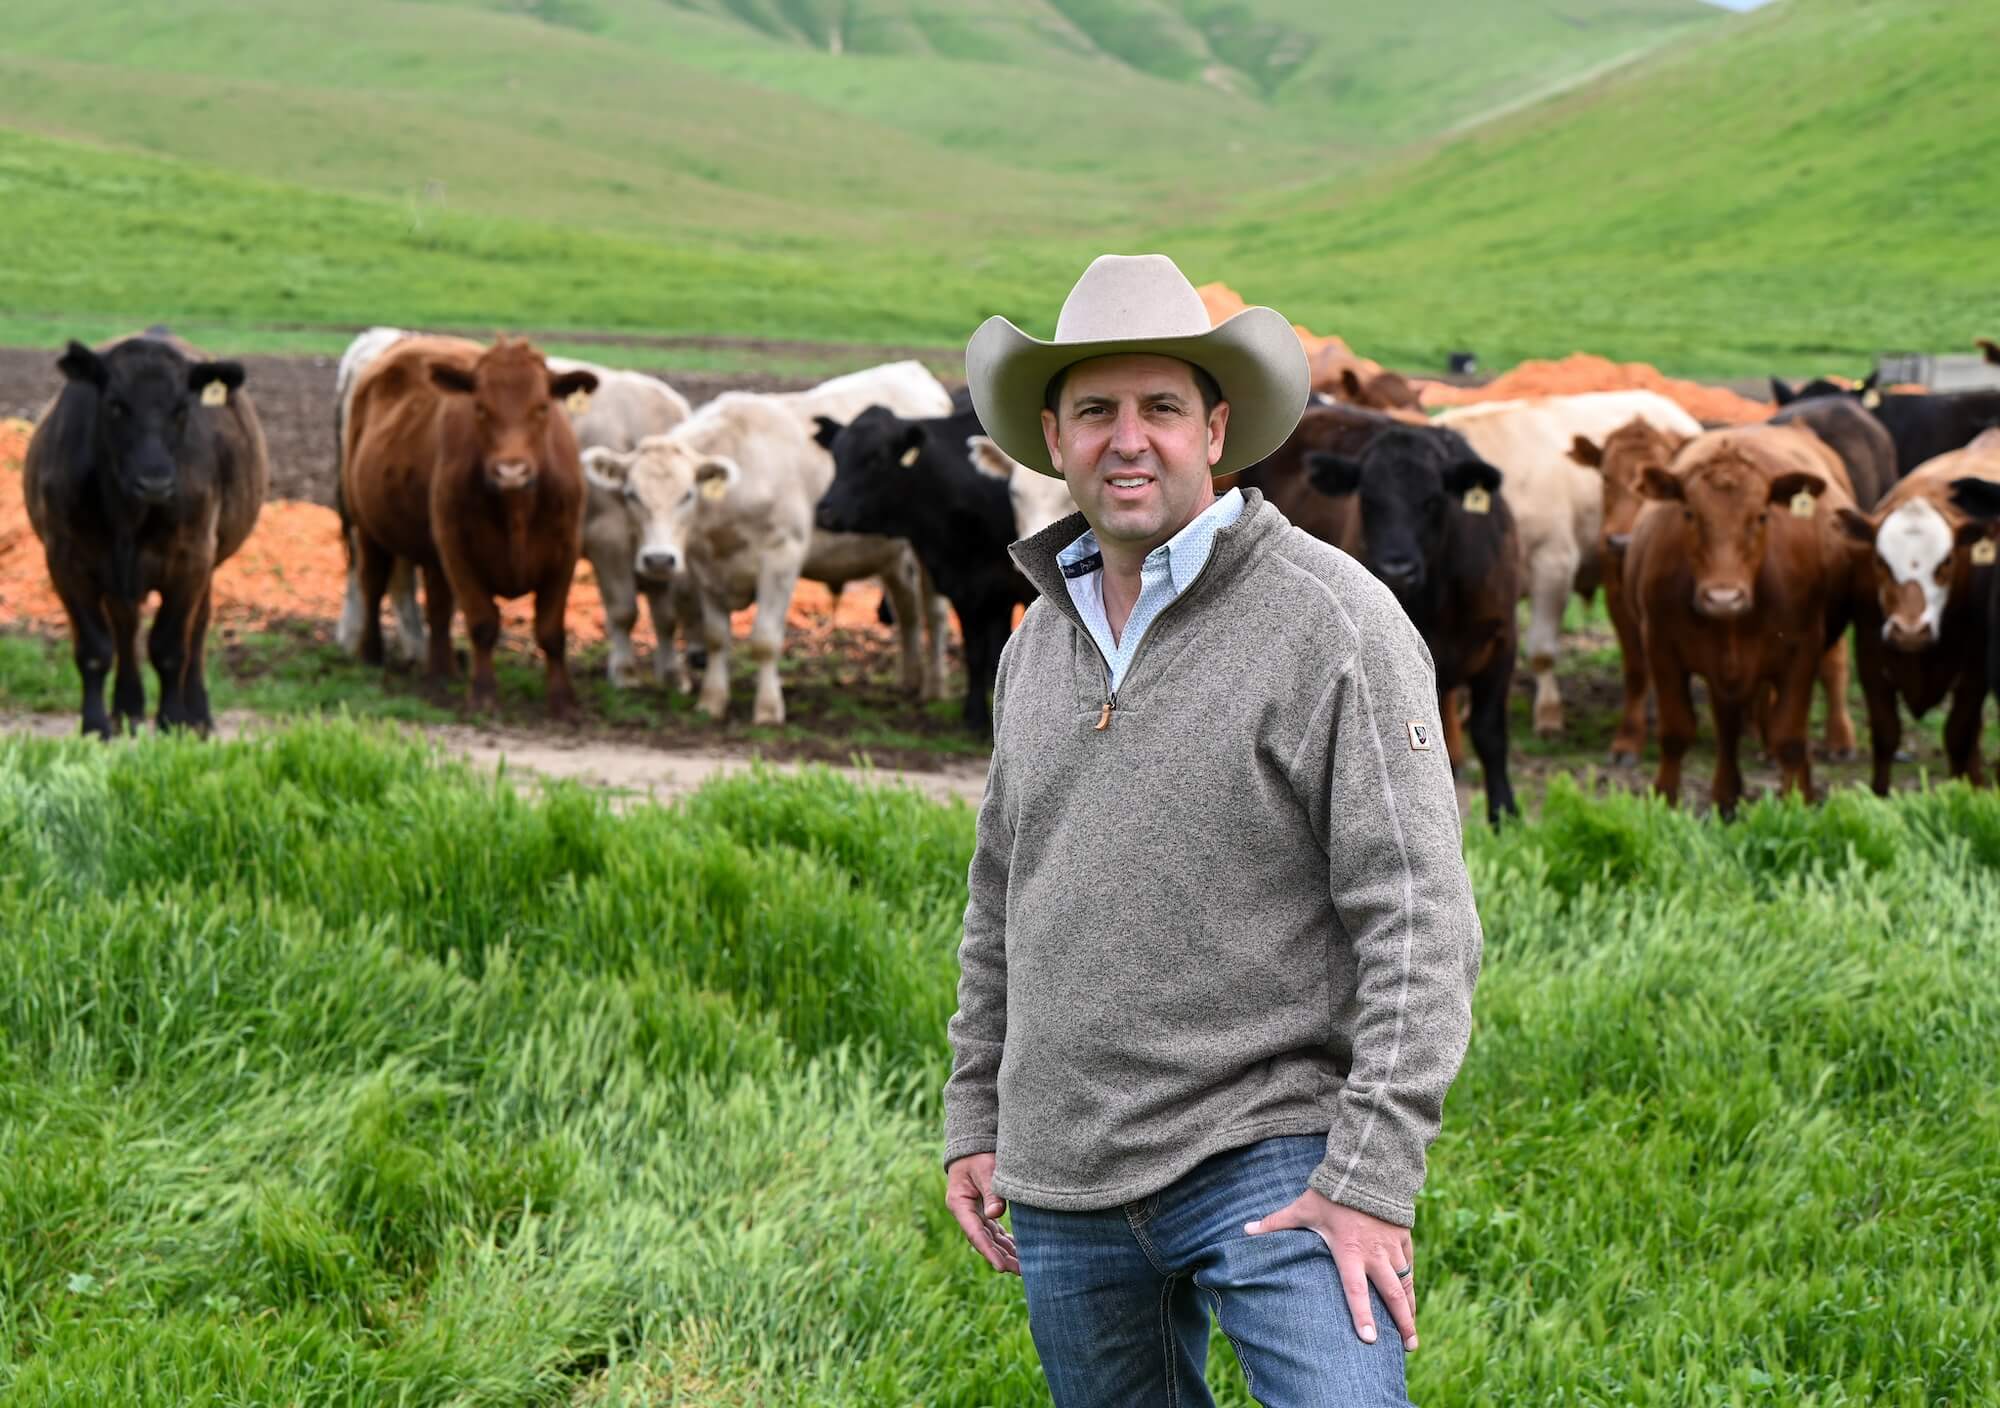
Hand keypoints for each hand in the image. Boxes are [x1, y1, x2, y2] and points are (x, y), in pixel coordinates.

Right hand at [946, 1153, 1018, 1274]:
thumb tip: (996, 1215)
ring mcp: (973, 1213)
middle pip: (983, 1240)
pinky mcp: (982, 1210)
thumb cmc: (978, 1155)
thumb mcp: (985, 1169)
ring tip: (1023, 1267)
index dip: (988, 1252)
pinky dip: (1005, 1241)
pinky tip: (1018, 1251)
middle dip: (1000, 1257)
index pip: (975, 1234)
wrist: (973, 1144)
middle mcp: (965, 1212)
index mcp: (959, 1204)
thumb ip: (991, 1192)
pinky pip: (994, 1231)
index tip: (1001, 1267)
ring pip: (990, 1238)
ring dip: (1004, 1252)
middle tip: (1020, 1271)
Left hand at [1245, 1189, 1415, 1350]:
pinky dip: (1411, 1284)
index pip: (1356, 1289)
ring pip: (1406, 1283)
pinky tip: (1411, 1299)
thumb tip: (1246, 1230)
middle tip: (1408, 1347)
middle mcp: (1374, 1253)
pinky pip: (1410, 1265)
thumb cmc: (1331, 1193)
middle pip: (1393, 1294)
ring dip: (1410, 1310)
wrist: (1366, 1168)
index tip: (1370, 1340)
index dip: (1363, 1315)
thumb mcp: (1303, 1208)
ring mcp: (1392, 1247)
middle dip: (1402, 1323)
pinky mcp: (1403, 1237)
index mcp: (1349, 1251)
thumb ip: (1276, 1222)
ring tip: (1412, 1335)